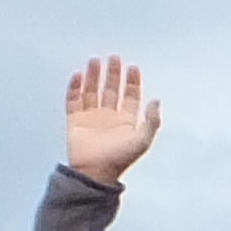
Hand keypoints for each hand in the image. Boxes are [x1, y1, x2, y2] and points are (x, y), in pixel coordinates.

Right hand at [63, 55, 160, 182]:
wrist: (95, 172)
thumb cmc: (119, 159)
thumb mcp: (143, 139)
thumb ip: (152, 120)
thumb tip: (157, 101)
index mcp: (127, 122)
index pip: (131, 97)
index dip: (133, 82)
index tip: (133, 68)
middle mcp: (109, 117)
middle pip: (111, 90)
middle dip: (113, 74)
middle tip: (114, 58)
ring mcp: (91, 118)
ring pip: (92, 91)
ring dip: (94, 76)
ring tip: (95, 61)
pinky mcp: (75, 121)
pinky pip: (73, 100)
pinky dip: (75, 87)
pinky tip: (78, 76)